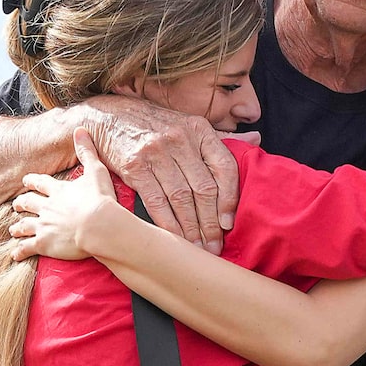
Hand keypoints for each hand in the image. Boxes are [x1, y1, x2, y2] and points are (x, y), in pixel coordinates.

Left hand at [12, 129, 123, 261]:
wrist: (99, 226)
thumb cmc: (101, 200)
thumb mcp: (96, 171)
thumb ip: (87, 151)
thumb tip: (80, 130)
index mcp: (58, 190)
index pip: (40, 183)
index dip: (32, 181)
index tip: (26, 180)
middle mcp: (47, 207)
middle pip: (28, 203)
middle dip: (21, 203)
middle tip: (16, 205)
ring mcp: (43, 226)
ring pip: (24, 225)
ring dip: (18, 227)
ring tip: (13, 229)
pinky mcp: (44, 244)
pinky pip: (26, 248)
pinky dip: (19, 251)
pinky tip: (15, 254)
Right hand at [63, 97, 240, 252]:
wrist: (109, 117)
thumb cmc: (155, 125)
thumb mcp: (189, 124)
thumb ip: (222, 137)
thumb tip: (256, 138)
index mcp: (199, 129)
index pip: (224, 167)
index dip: (230, 199)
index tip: (229, 224)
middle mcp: (180, 138)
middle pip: (204, 189)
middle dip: (211, 223)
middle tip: (215, 246)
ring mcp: (156, 152)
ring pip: (181, 198)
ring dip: (191, 229)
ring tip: (198, 248)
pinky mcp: (135, 166)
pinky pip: (156, 201)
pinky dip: (167, 224)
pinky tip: (175, 240)